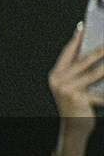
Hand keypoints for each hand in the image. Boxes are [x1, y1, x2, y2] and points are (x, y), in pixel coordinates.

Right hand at [48, 23, 103, 138]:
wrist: (73, 127)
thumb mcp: (72, 86)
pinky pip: (99, 92)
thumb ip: (77, 70)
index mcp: (56, 74)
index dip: (76, 39)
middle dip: (97, 50)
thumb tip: (90, 52)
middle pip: (82, 61)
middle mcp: (59, 80)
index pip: (68, 52)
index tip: (84, 27)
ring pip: (92, 74)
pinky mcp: (78, 100)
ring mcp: (67, 90)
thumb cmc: (76, 104)